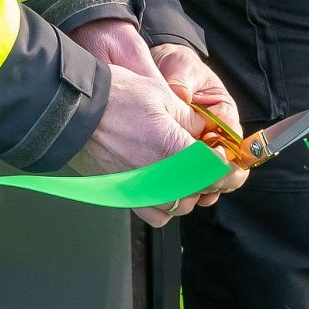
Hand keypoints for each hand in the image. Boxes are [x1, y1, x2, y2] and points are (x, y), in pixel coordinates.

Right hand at [71, 20, 245, 223]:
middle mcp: (156, 176)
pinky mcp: (125, 194)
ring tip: (191, 171)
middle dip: (214, 178)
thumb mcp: (161, 96)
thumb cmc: (114, 96)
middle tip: (216, 162)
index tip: (237, 162)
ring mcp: (140, 189)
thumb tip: (208, 134)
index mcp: (170, 148)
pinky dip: (167, 204)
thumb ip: (191, 121)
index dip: (232, 168)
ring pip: (181, 206)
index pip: (216, 170)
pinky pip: (156, 213)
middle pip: (201, 191)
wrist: (71, 109)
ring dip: (192, 191)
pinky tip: (168, 184)